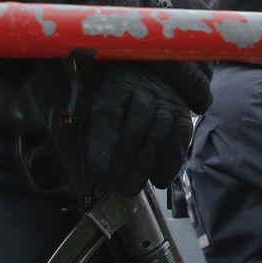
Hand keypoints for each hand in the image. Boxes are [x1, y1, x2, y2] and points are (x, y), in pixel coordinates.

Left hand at [83, 67, 194, 195]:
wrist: (158, 73)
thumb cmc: (119, 90)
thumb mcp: (98, 91)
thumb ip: (88, 113)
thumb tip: (77, 136)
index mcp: (119, 83)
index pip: (110, 112)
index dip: (103, 143)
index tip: (96, 169)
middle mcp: (147, 91)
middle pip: (134, 129)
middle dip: (122, 162)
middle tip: (111, 186)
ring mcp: (168, 103)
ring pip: (157, 136)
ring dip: (143, 167)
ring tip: (129, 189)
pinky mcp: (184, 115)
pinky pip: (180, 140)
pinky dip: (170, 163)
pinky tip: (159, 181)